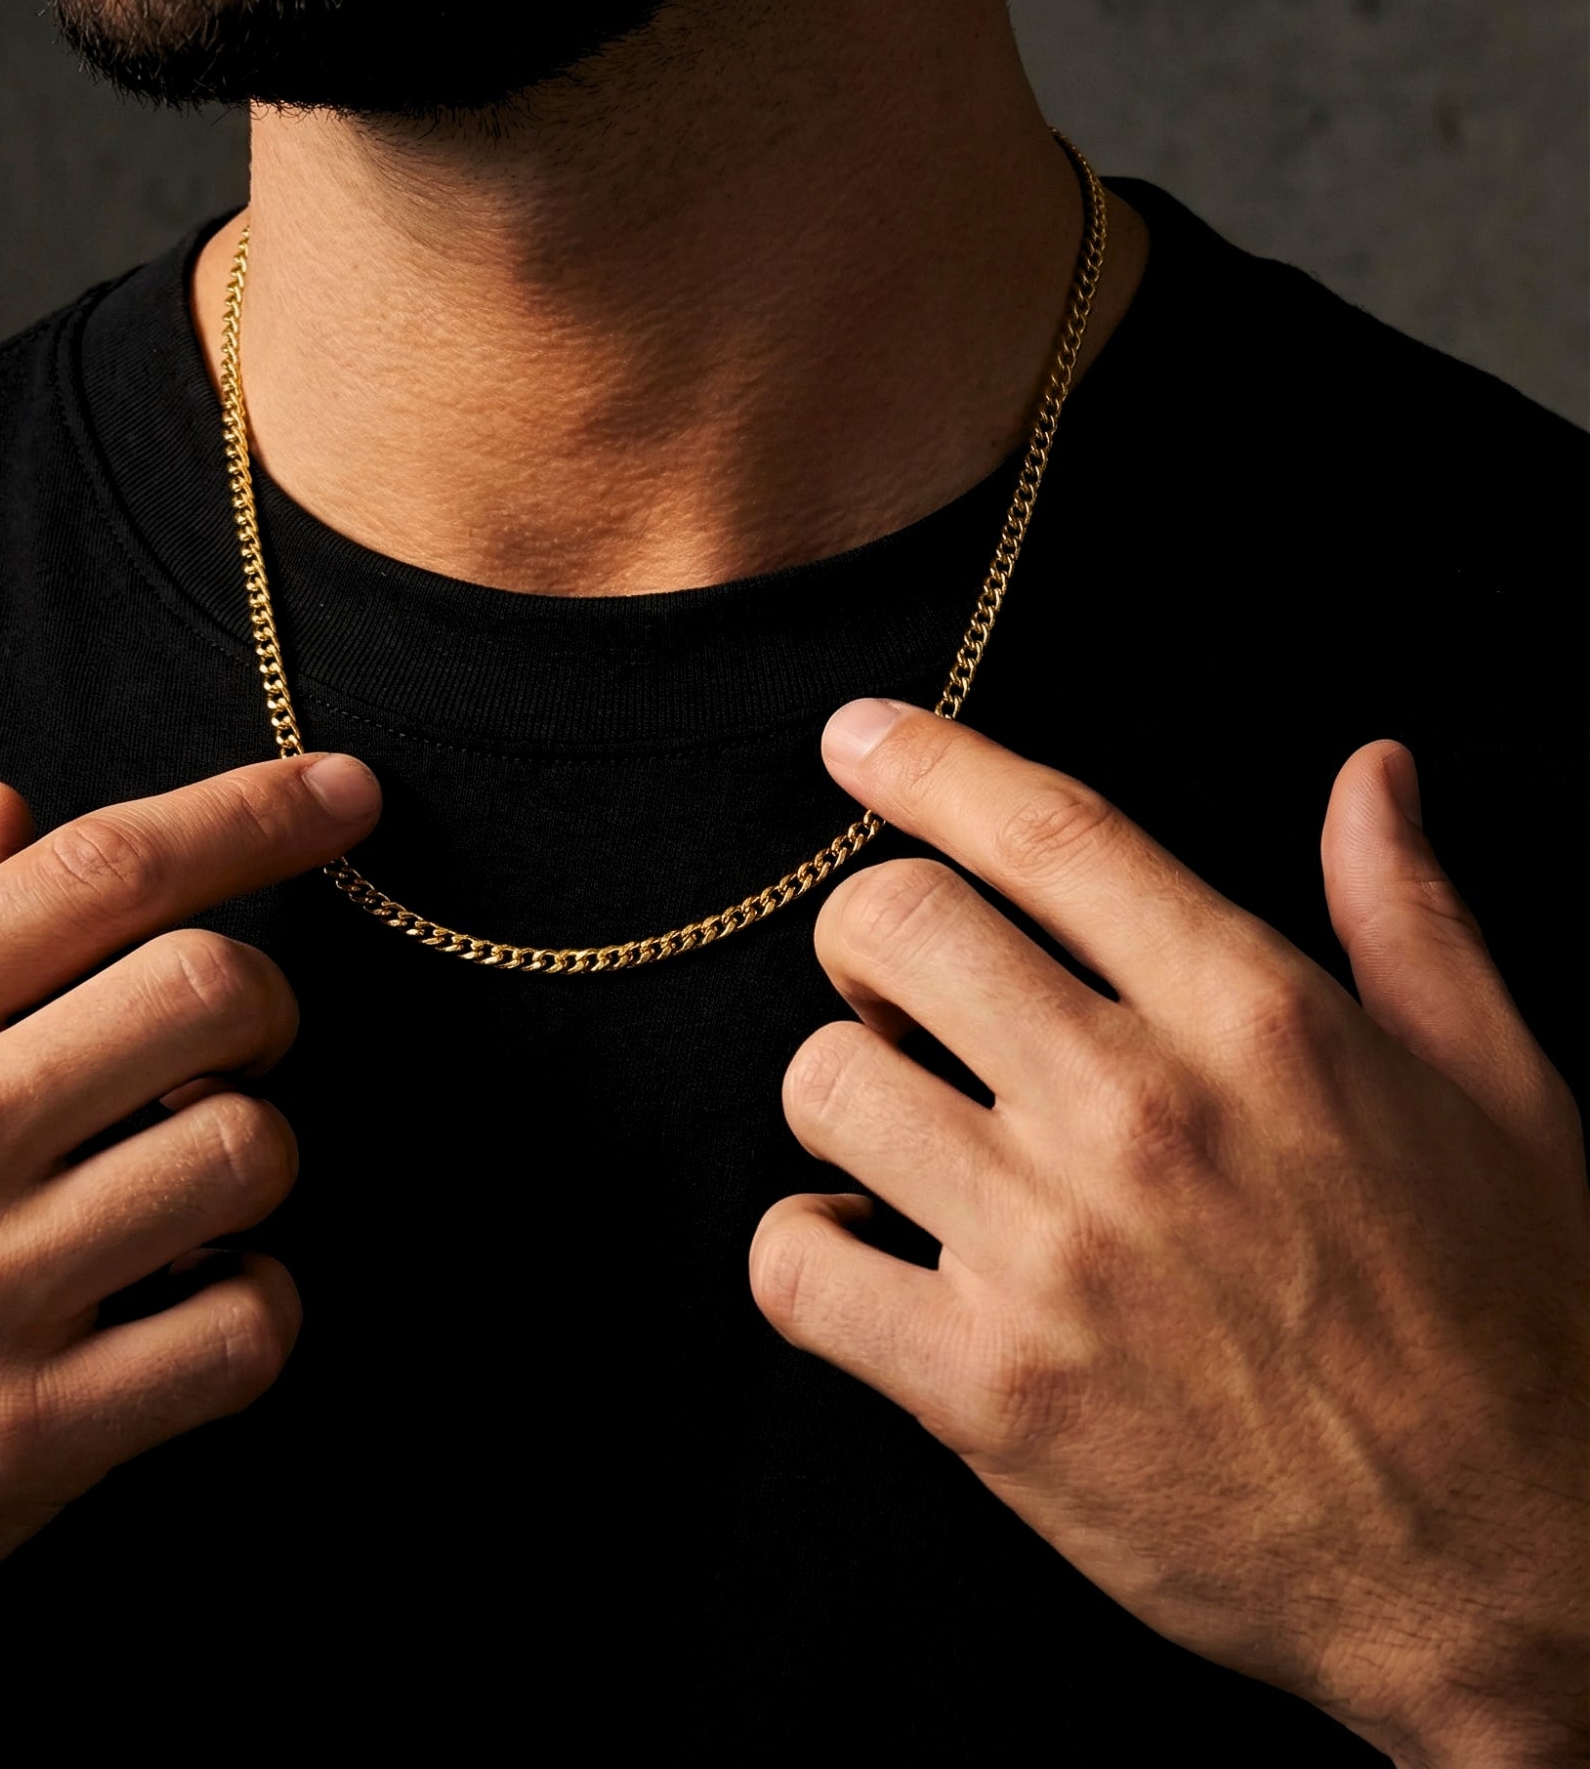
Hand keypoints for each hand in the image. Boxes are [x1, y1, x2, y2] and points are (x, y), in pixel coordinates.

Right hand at [0, 754, 380, 1761]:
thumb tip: (6, 817)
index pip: (99, 871)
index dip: (251, 813)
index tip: (341, 794)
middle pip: (210, 989)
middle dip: (264, 1001)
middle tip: (230, 1043)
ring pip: (247, 1150)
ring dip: (254, 1158)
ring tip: (188, 1186)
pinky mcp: (27, 1441)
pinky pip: (243, 1331)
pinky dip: (257, 1305)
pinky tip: (197, 1302)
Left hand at [749, 701, 1588, 1767]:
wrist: (1517, 1573)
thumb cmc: (1517, 1322)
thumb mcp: (1503, 1092)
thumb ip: (1410, 917)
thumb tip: (1371, 772)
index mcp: (1257, 1017)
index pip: (1044, 832)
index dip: (926, 761)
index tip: (855, 737)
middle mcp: (1137, 1113)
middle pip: (892, 926)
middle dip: (867, 937)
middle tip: (898, 987)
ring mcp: (1051, 1254)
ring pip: (824, 1084)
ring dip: (843, 1095)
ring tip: (902, 1132)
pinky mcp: (988, 1391)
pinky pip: (794, 1267)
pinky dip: (802, 1247)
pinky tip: (861, 1249)